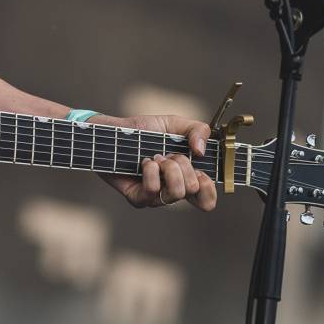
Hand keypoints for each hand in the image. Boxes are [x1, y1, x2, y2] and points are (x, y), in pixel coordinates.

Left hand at [97, 114, 216, 212]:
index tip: (201, 172)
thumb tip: (202, 151)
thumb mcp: (175, 123)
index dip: (208, 189)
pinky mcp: (138, 198)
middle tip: (169, 155)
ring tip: (156, 157)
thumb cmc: (145, 130)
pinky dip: (151, 171)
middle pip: (192, 191)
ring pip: (176, 192)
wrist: (115, 132)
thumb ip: (198, 130)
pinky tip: (145, 162)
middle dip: (184, 166)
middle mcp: (171, 190)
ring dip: (169, 168)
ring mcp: (155, 197)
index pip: (206, 200)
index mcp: (186, 177)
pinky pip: (153, 190)